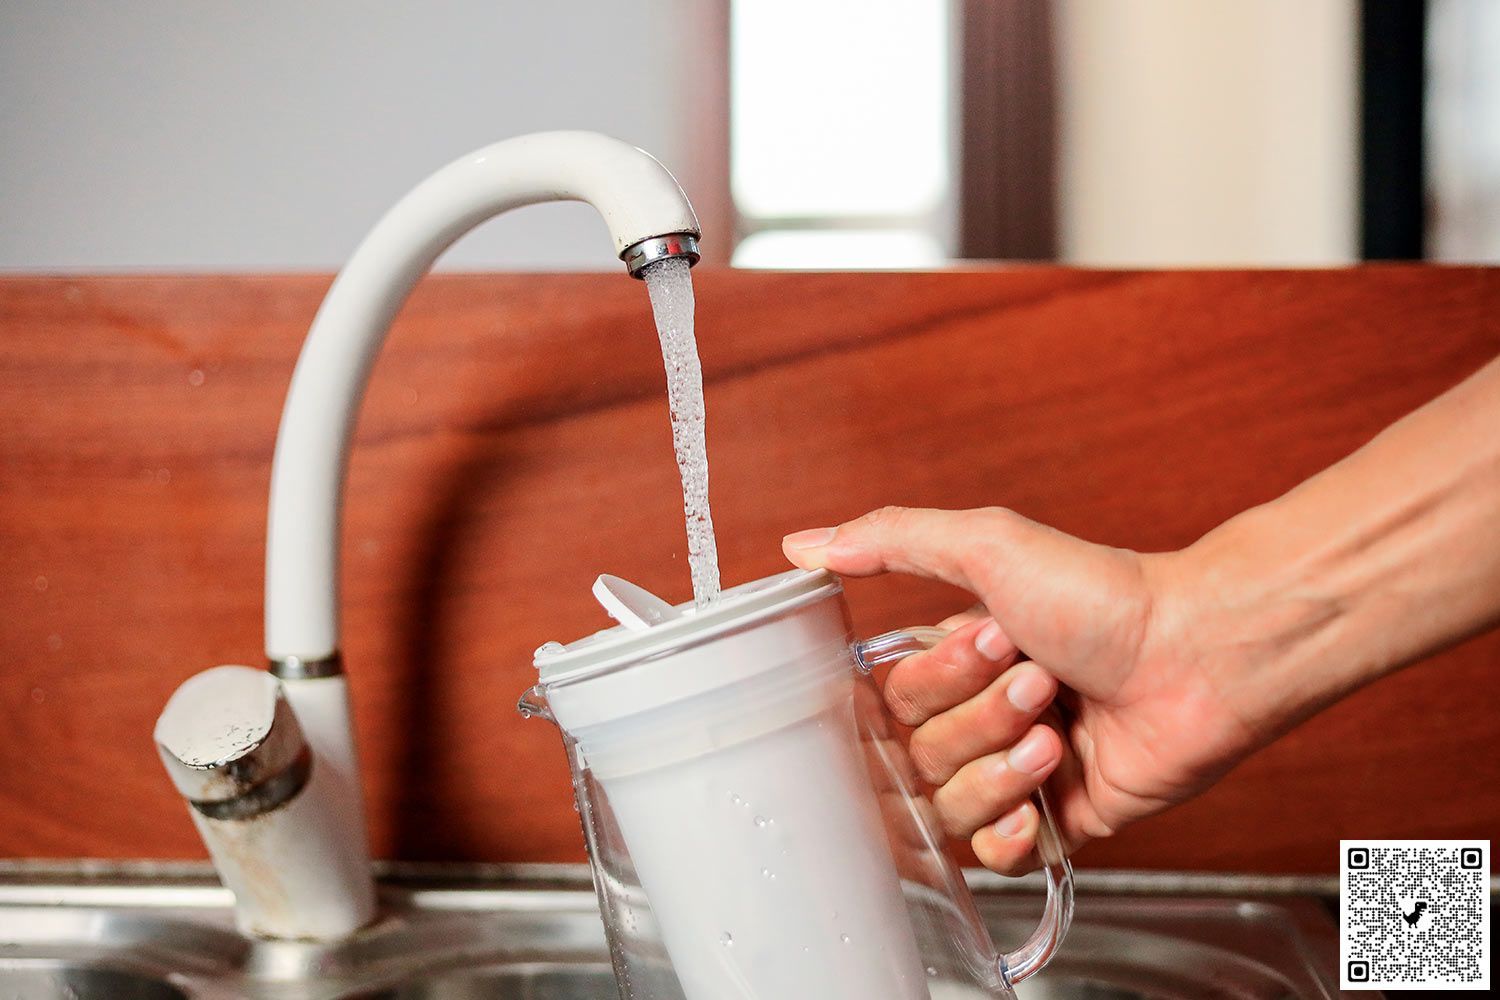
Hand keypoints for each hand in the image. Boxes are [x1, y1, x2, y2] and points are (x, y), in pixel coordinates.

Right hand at [782, 507, 1259, 874]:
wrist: (1198, 655)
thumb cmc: (1103, 593)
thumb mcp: (987, 544)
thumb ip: (889, 539)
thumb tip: (802, 544)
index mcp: (956, 660)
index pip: (892, 700)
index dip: (938, 681)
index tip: (998, 639)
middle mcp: (979, 716)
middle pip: (918, 755)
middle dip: (980, 719)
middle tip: (1043, 679)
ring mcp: (1015, 770)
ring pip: (947, 806)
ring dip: (1000, 769)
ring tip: (1058, 730)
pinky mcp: (1056, 819)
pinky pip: (990, 856)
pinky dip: (1008, 833)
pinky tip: (1040, 801)